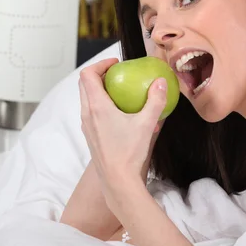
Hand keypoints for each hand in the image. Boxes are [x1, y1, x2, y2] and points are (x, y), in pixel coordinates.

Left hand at [78, 58, 166, 209]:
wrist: (117, 180)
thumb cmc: (129, 152)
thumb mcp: (146, 124)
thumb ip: (155, 101)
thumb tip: (161, 82)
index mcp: (97, 106)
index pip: (87, 75)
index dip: (100, 64)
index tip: (116, 64)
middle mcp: (87, 114)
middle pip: (84, 84)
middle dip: (99, 74)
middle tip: (118, 73)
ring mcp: (86, 125)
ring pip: (86, 98)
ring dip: (99, 89)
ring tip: (121, 91)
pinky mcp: (90, 135)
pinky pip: (91, 112)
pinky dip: (101, 104)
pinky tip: (121, 112)